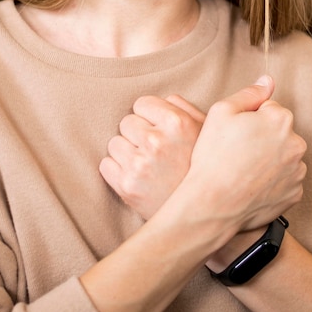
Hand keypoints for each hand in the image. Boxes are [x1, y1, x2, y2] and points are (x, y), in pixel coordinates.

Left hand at [99, 94, 204, 218]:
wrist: (201, 212)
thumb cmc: (200, 167)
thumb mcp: (205, 133)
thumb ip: (185, 108)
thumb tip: (163, 99)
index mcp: (176, 123)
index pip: (142, 103)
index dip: (150, 116)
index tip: (159, 130)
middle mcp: (156, 141)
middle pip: (126, 122)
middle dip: (137, 134)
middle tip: (154, 151)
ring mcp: (140, 164)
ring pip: (114, 143)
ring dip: (126, 152)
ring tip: (147, 165)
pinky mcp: (127, 186)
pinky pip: (106, 164)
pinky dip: (117, 170)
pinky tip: (136, 177)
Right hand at [182, 76, 306, 233]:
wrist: (213, 203)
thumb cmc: (214, 155)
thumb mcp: (221, 112)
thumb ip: (249, 93)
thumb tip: (267, 80)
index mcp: (280, 119)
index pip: (268, 109)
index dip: (248, 119)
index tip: (234, 133)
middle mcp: (296, 143)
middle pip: (279, 132)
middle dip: (262, 137)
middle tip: (235, 151)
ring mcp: (297, 171)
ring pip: (283, 156)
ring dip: (269, 159)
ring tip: (242, 170)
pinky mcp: (295, 194)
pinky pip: (285, 180)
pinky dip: (272, 181)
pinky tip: (251, 184)